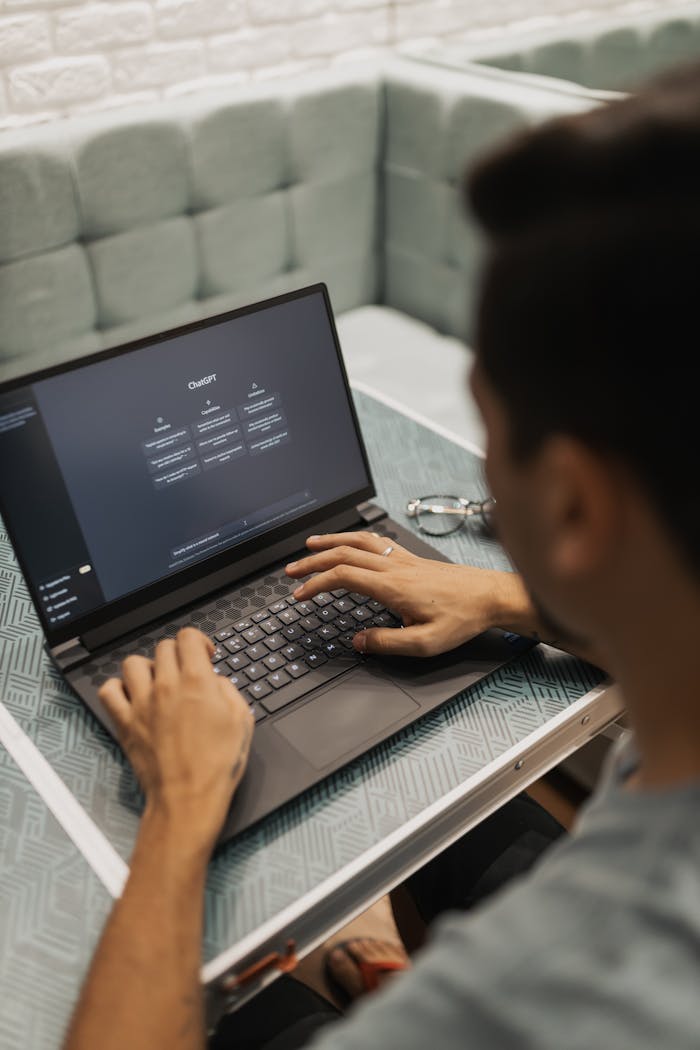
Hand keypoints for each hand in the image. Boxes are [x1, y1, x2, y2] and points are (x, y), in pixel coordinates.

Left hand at [99, 627, 253, 853]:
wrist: (189, 798)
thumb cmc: (218, 765)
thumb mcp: (242, 721)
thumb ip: (228, 691)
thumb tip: (215, 681)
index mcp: (197, 682)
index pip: (188, 637)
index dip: (198, 641)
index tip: (203, 654)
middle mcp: (166, 686)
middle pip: (163, 647)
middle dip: (177, 654)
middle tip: (185, 671)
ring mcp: (142, 704)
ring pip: (133, 663)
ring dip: (147, 667)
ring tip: (157, 681)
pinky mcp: (125, 723)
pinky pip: (109, 691)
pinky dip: (117, 688)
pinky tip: (132, 695)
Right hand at [285, 532, 530, 657]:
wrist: (491, 596)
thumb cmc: (463, 618)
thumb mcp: (424, 643)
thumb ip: (387, 643)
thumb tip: (358, 640)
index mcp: (392, 586)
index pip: (343, 576)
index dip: (316, 583)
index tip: (300, 594)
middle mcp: (394, 567)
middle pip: (343, 554)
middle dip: (312, 561)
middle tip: (291, 571)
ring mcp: (402, 559)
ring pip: (358, 541)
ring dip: (330, 542)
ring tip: (310, 545)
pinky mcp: (411, 558)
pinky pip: (376, 541)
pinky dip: (354, 539)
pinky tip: (349, 543)